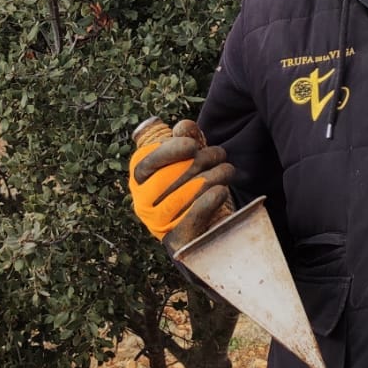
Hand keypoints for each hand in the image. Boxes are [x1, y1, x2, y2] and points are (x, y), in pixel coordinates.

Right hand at [128, 119, 235, 249]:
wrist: (202, 223)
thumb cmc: (191, 181)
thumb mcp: (188, 157)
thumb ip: (185, 138)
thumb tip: (184, 127)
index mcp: (140, 178)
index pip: (146, 162)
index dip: (169, 152)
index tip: (193, 145)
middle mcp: (142, 202)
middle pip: (166, 179)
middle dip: (198, 162)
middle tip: (219, 154)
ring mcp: (157, 223)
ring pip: (181, 197)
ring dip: (210, 178)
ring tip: (227, 169)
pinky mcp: (176, 240)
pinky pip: (190, 221)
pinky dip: (206, 203)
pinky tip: (221, 191)